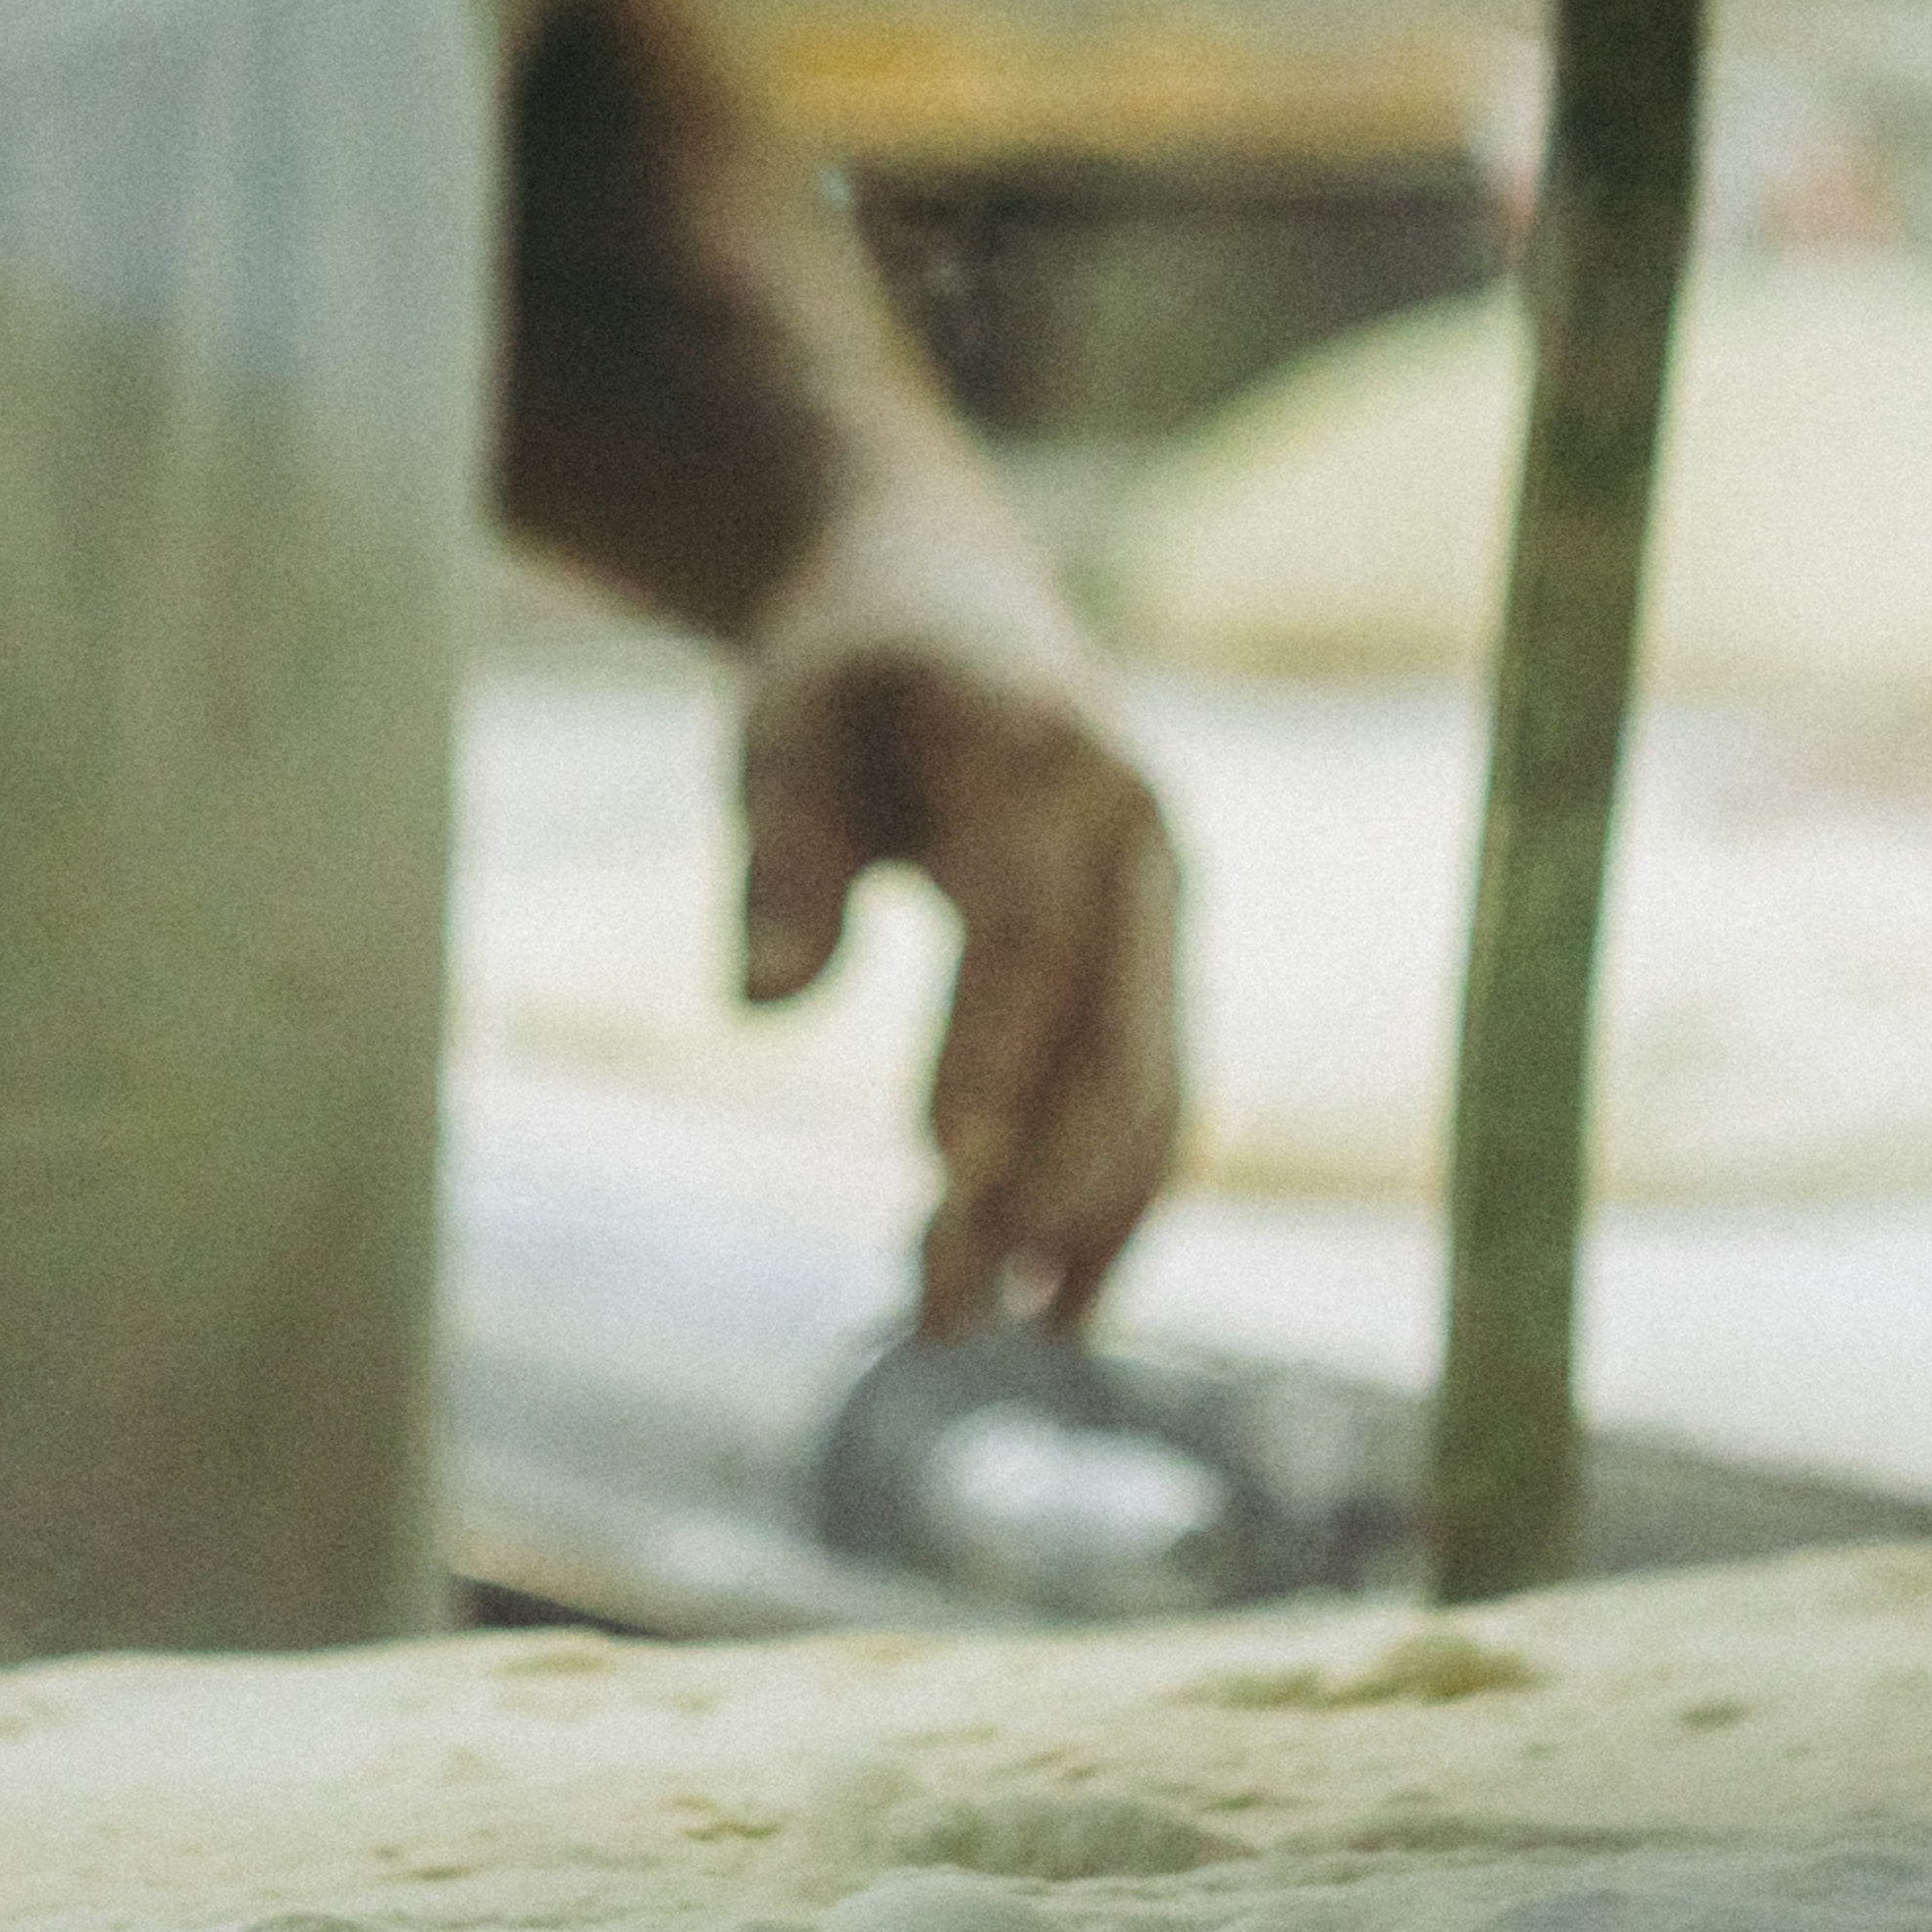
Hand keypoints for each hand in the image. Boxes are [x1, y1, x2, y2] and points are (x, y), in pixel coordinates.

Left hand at [734, 505, 1184, 1336]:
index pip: (1029, 935)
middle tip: (943, 1320)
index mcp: (1050, 763)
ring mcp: (1167, 906)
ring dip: (1075, 1223)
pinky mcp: (1157, 962)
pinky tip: (1050, 1307)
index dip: (995, 1059)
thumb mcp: (783, 726)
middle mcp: (1142, 840)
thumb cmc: (845, 669)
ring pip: (1149, 1091)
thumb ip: (781, 856)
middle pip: (1111, 1039)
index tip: (946, 1183)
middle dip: (1040, 1190)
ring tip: (972, 1335)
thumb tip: (765, 1002)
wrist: (944, 597)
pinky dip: (1108, 1201)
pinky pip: (1153, 1096)